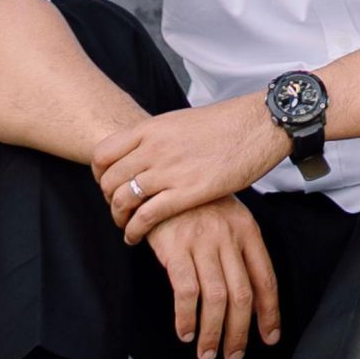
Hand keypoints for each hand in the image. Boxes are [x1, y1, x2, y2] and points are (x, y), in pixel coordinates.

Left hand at [95, 95, 289, 241]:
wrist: (261, 124)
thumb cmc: (229, 123)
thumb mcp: (182, 121)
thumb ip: (159, 137)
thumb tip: (145, 151)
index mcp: (152, 128)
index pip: (103, 153)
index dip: (99, 174)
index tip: (107, 184)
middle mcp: (154, 148)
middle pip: (109, 180)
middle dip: (108, 198)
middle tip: (118, 208)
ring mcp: (170, 170)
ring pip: (122, 200)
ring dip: (119, 218)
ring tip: (126, 226)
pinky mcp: (189, 192)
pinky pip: (146, 216)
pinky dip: (135, 231)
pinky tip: (137, 237)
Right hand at [147, 198, 281, 358]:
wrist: (161, 179)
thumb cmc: (197, 205)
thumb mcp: (228, 220)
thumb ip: (240, 254)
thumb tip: (252, 300)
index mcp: (248, 231)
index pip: (266, 279)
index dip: (269, 312)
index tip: (270, 337)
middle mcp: (229, 238)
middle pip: (242, 294)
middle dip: (239, 331)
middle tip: (233, 356)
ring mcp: (202, 242)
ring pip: (216, 298)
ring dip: (212, 332)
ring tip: (207, 353)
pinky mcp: (175, 247)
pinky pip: (186, 290)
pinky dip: (186, 317)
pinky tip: (185, 332)